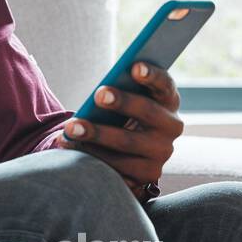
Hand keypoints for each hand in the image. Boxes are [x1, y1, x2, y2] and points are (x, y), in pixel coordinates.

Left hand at [54, 62, 183, 200]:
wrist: (127, 152)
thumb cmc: (120, 114)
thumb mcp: (124, 99)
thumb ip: (120, 90)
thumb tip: (101, 92)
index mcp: (168, 101)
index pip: (164, 85)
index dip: (152, 75)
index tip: (135, 66)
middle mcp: (171, 127)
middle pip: (148, 112)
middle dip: (122, 102)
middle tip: (98, 94)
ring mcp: (161, 153)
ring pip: (128, 142)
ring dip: (97, 134)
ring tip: (71, 127)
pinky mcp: (145, 175)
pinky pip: (116, 166)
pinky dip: (89, 155)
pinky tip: (69, 145)